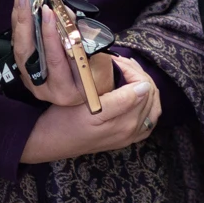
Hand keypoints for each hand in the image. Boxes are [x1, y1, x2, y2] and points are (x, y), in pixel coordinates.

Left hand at [12, 0, 114, 103]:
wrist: (92, 90)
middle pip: (28, 54)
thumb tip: (63, 12)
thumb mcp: (100, 59)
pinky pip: (18, 46)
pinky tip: (20, 6)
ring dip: (19, 19)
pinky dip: (19, 24)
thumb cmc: (100, 74)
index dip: (50, 36)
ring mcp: (32, 82)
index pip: (55, 60)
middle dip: (26, 22)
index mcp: (67, 89)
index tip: (49, 11)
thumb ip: (82, 38)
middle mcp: (45, 89)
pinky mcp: (26, 73)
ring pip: (19, 49)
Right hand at [21, 57, 162, 162]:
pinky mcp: (125, 138)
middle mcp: (131, 131)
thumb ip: (120, 100)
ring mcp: (130, 136)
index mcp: (124, 123)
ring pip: (152, 106)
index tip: (115, 61)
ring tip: (128, 73)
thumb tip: (144, 87)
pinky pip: (148, 121)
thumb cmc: (65, 120)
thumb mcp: (89, 107)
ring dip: (144, 85)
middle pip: (150, 95)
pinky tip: (137, 93)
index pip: (144, 87)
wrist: (50, 141)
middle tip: (121, 63)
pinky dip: (148, 104)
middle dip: (139, 74)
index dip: (132, 70)